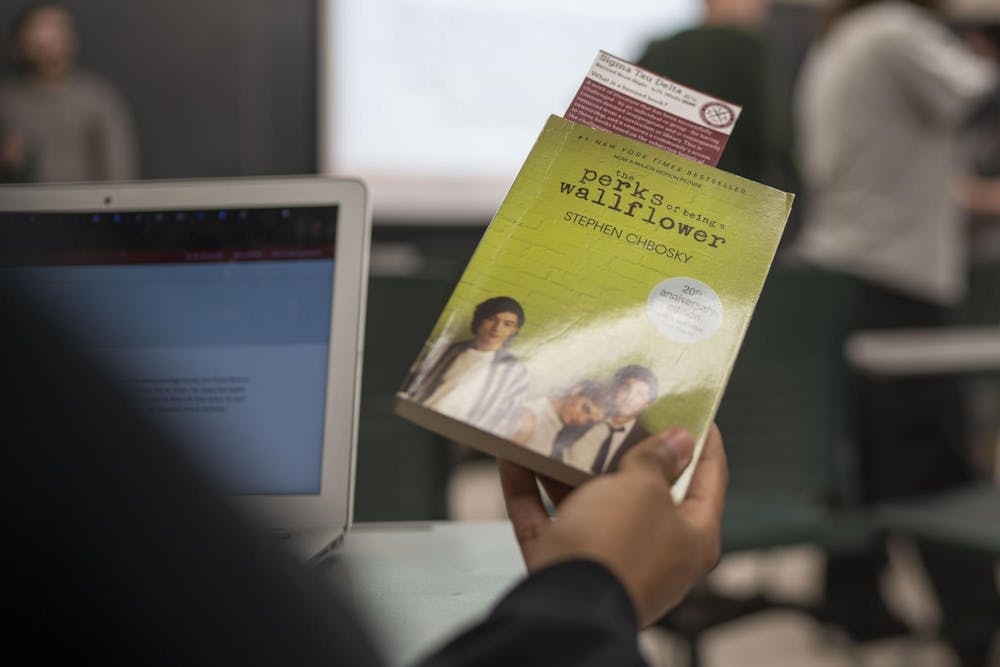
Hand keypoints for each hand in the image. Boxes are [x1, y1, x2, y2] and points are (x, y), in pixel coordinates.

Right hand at [498, 425, 726, 626]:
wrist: (563, 610)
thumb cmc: (616, 547)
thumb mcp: (644, 489)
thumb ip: (657, 460)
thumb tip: (680, 441)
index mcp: (691, 538)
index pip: (708, 480)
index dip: (704, 441)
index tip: (695, 407)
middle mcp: (651, 551)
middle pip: (641, 490)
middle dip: (623, 449)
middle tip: (614, 409)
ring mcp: (603, 560)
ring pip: (587, 503)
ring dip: (567, 466)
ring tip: (557, 426)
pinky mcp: (561, 565)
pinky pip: (544, 519)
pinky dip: (528, 489)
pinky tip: (513, 457)